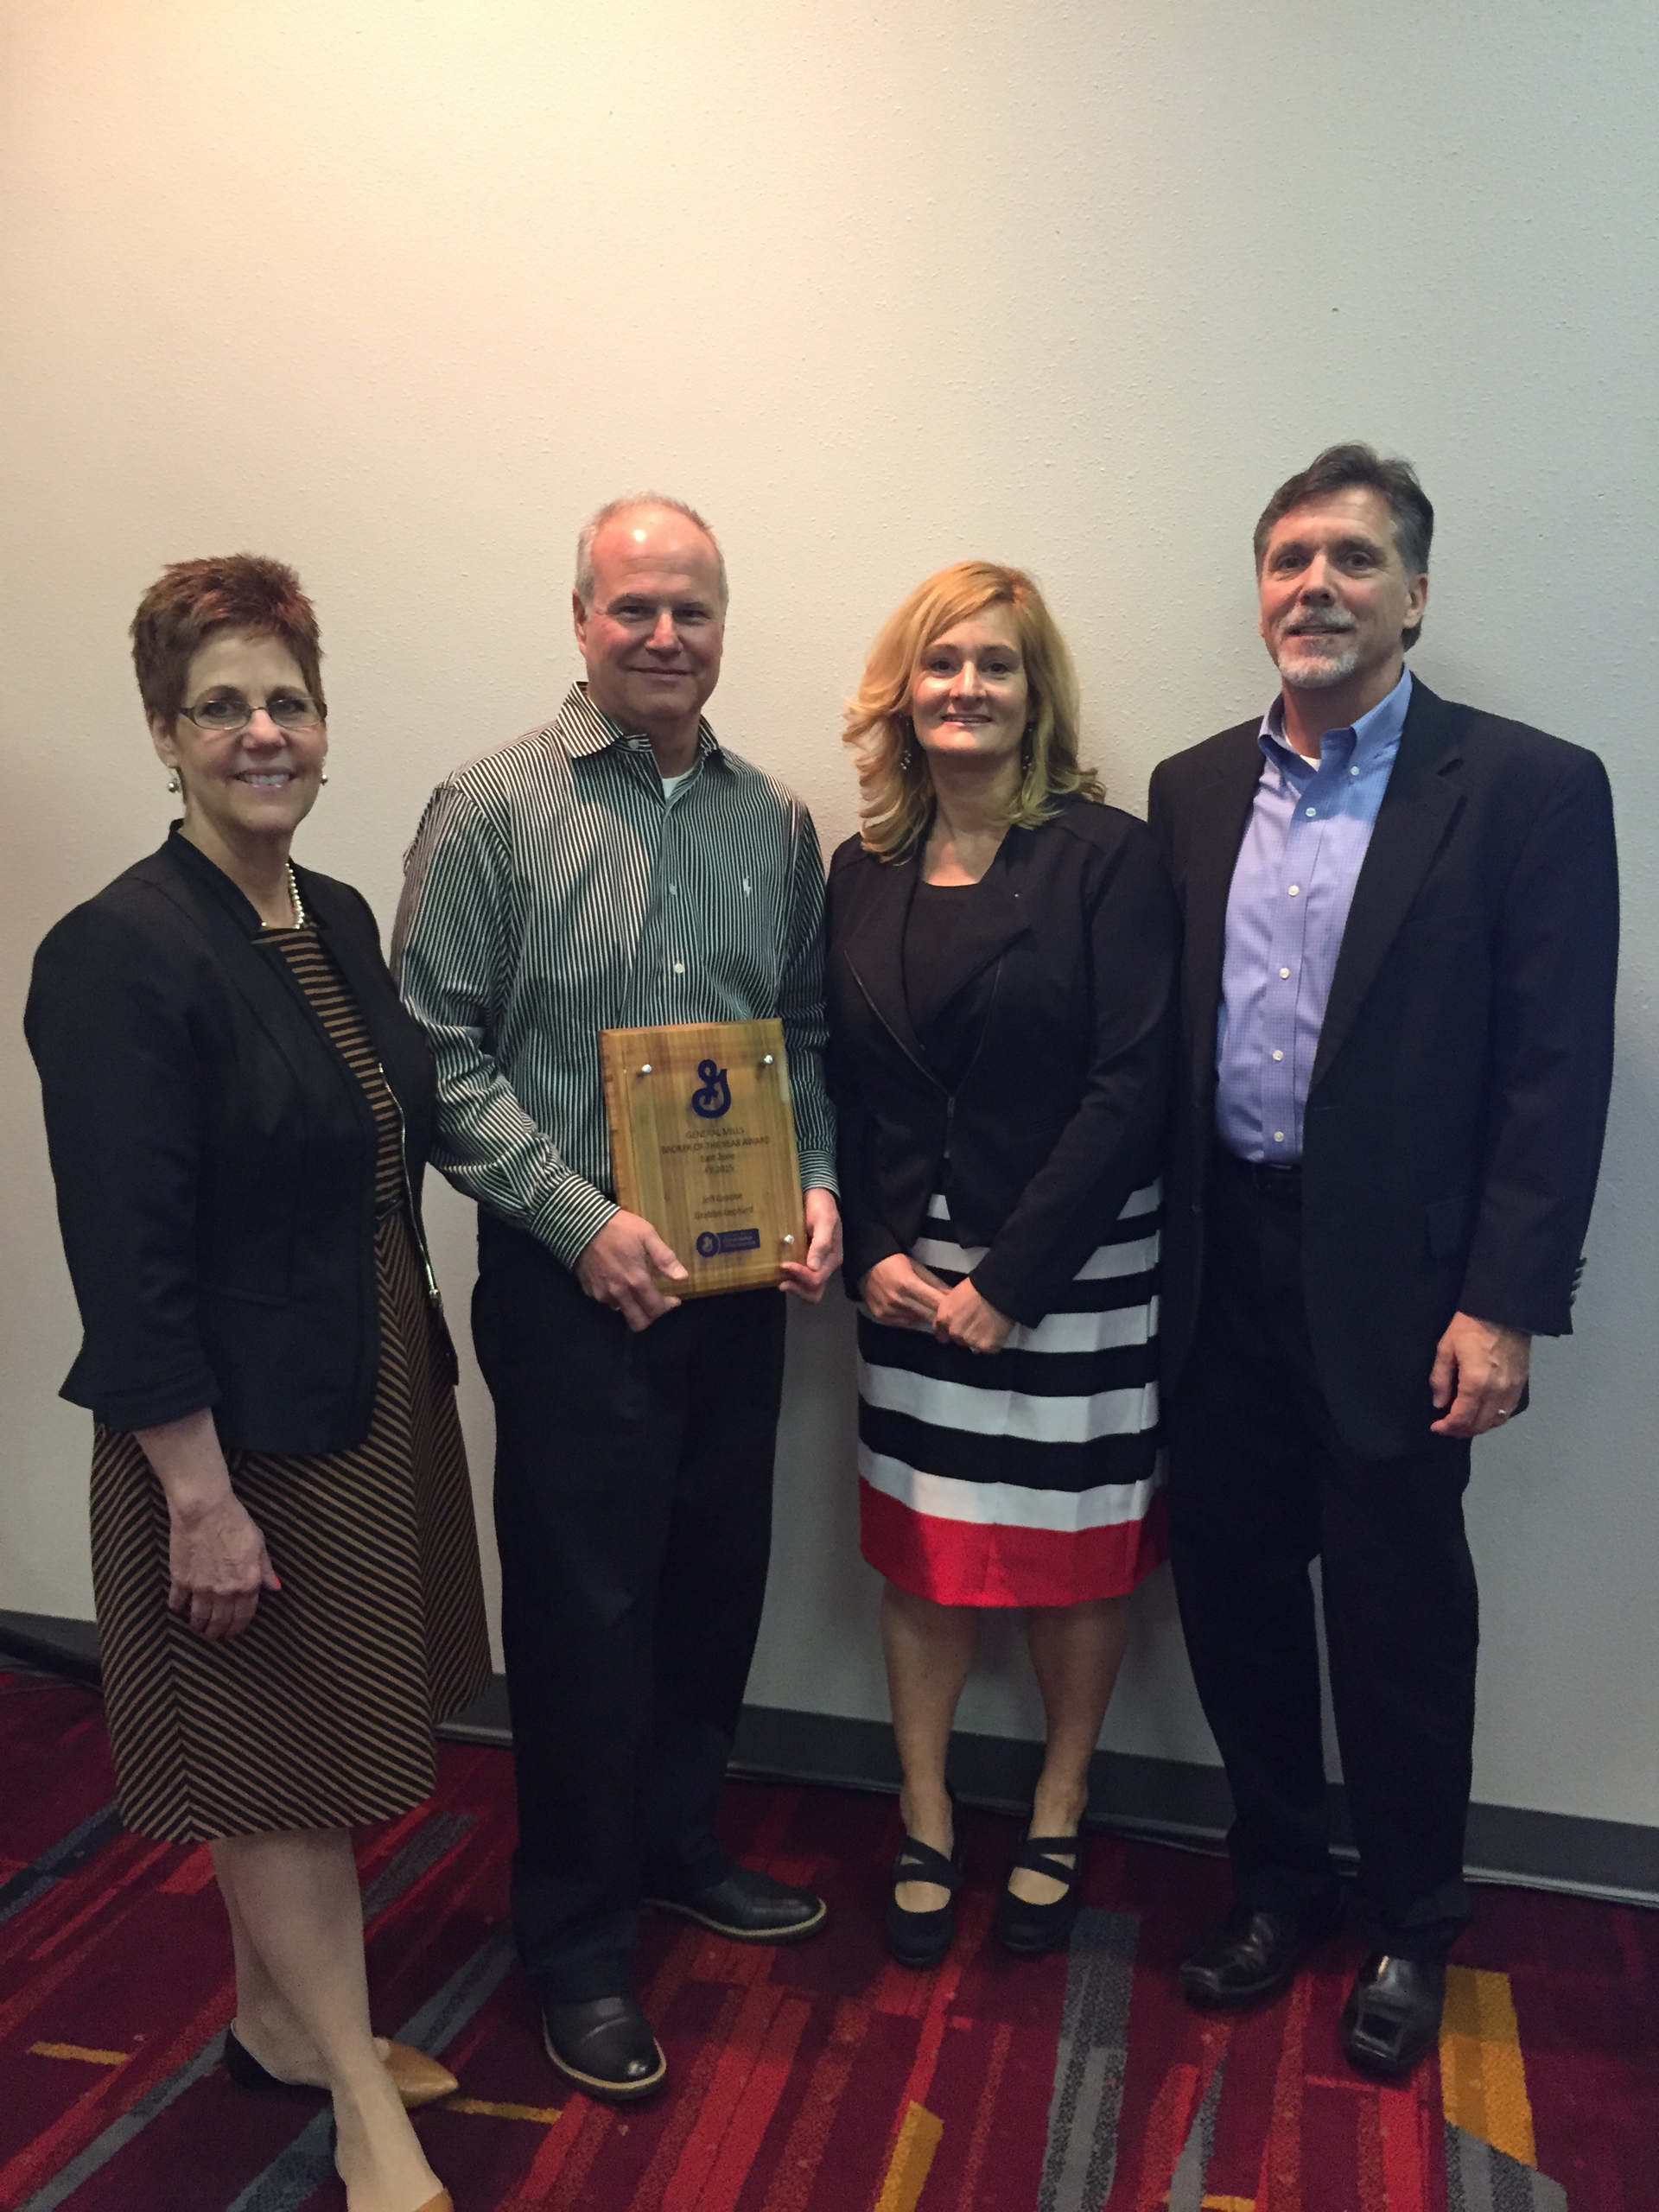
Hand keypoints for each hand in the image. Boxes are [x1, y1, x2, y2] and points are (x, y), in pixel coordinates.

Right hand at [167, 1489, 278, 1641]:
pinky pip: (178, 1602)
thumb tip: (275, 1587)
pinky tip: (179, 1609)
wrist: (205, 1510)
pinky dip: (178, 1609)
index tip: (233, 1633)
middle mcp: (225, 1591)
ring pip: (199, 1617)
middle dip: (218, 1632)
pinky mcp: (181, 1580)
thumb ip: (266, 1570)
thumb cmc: (235, 1523)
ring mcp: (201, 1588)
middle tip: (214, 1635)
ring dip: (199, 1625)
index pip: (244, 1615)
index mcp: (247, 1583)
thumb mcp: (259, 1544)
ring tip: (198, 1627)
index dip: (238, 1627)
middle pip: (220, 1622)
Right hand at [575, 1209, 687, 1330]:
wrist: (581, 1225)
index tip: (673, 1299)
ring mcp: (602, 1294)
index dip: (667, 1307)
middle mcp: (619, 1293)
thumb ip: (665, 1258)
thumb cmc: (618, 1228)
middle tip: (655, 1304)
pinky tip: (617, 1282)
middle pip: (638, 1322)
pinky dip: (615, 1298)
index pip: (655, 1308)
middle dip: (650, 1317)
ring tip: (635, 1290)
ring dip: (632, 1306)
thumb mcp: (647, 1235)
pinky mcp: (589, 1290)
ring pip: (622, 1312)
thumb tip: (682, 1277)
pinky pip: (606, 1302)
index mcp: (636, 1280)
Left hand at [780, 1188, 843, 1302]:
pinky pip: (798, 1276)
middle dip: (798, 1289)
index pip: (817, 1279)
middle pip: (814, 1291)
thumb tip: (814, 1267)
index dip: (801, 1276)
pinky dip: (789, 1277)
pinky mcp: (803, 1259)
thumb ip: (822, 1243)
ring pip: (806, 1287)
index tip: (784, 1264)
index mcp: (832, 1259)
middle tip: (781, 1281)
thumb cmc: (822, 1207)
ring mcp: (814, 1263)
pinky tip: (777, 1270)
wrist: (815, 1196)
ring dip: (793, 1285)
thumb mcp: (825, 1221)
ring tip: (778, 1277)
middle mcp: (824, 1265)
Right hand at [860, 1252, 947, 1326]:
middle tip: (949, 1316)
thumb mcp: (916, 1267)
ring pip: (917, 1320)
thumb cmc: (894, 1263)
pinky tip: (913, 1310)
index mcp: (908, 1284)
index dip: (947, 1307)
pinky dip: (912, 1318)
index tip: (957, 1310)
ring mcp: (888, 1311)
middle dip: (940, 1315)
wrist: (865, 1267)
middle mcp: (897, 1300)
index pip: (935, 1302)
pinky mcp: (882, 1318)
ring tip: (929, 1310)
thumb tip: (953, 1295)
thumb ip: (934, 1283)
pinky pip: (905, 1323)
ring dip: (925, 1316)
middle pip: (927, 1315)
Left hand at [933, 1277, 1014, 1354]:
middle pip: (957, 1339)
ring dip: (978, 1338)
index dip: (948, 1331)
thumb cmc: (976, 1286)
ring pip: (972, 1344)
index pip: (940, 1333)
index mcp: (944, 1319)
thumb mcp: (955, 1294)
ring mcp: (970, 1341)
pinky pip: (987, 1348)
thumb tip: (951, 1315)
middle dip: (964, 1334)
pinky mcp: (986, 1346)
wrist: (998, 1290)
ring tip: (988, 1327)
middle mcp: (954, 1333)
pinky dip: (992, 1342)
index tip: (956, 1328)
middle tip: (975, 1324)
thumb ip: (950, 1310)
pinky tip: (996, 1331)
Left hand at [1429, 1311, 1531, 1437]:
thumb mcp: (1446, 1349)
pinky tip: (1483, 1414)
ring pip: (1495, 1421)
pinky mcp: (1521, 1385)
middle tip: (1447, 1427)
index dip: (1447, 1427)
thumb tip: (1439, 1404)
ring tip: (1463, 1423)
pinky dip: (1494, 1419)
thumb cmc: (1470, 1327)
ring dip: (1478, 1427)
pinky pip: (1508, 1411)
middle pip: (1479, 1424)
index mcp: (1476, 1383)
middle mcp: (1496, 1391)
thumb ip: (1440, 1379)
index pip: (1461, 1418)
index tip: (1435, 1427)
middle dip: (1460, 1430)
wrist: (1503, 1311)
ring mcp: (1512, 1389)